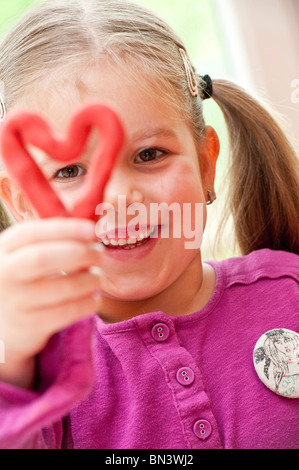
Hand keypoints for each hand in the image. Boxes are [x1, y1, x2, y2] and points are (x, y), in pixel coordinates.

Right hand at [0, 218, 101, 387]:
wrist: (3, 324)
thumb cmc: (24, 279)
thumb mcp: (25, 255)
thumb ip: (53, 242)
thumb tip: (94, 233)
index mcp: (4, 248)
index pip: (32, 233)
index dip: (65, 229)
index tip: (92, 230)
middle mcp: (4, 274)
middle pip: (43, 258)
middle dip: (79, 253)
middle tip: (99, 254)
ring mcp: (15, 301)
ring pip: (61, 287)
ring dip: (89, 280)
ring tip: (98, 277)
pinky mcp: (30, 325)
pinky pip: (67, 312)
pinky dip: (87, 303)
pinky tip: (93, 298)